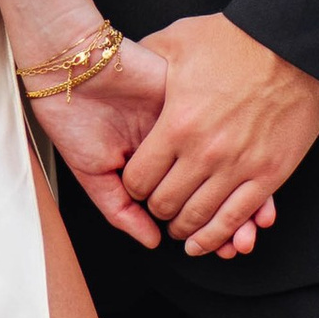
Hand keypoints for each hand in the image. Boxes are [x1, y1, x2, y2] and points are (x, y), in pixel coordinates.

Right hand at [28, 40, 268, 258]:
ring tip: (247, 228)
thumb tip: (152, 240)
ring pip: (226, 163)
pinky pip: (228, 133)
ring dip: (240, 196)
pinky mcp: (194, 104)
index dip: (207, 225)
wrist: (71, 70)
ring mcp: (188, 125)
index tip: (222, 247)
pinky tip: (244, 189)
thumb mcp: (94, 174)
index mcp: (154, 163)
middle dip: (230, 218)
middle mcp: (176, 146)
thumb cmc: (75, 118)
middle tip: (238, 245)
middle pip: (214, 184)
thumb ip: (121, 209)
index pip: (189, 197)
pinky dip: (239, 163)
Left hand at [124, 16, 318, 257]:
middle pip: (165, 204)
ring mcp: (239, 166)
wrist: (296, 44)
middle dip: (157, 209)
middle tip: (158, 206)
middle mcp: (204, 152)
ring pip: (199, 218)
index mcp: (177, 123)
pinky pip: (237, 218)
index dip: (133, 186)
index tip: (138, 184)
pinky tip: (208, 242)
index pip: (138, 179)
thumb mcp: (179, 40)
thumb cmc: (240, 39)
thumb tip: (122, 61)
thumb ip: (146, 58)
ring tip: (180, 229)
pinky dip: (219, 236)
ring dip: (185, 228)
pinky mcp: (270, 174)